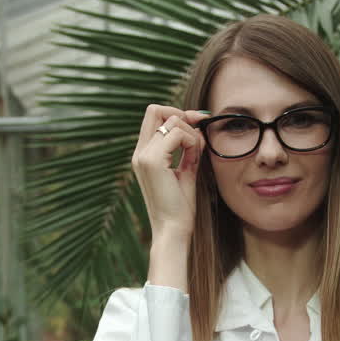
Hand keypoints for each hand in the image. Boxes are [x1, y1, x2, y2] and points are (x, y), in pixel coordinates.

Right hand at [132, 105, 208, 243]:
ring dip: (190, 133)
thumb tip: (198, 130)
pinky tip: (194, 160)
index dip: (177, 114)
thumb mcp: (185, 173)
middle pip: (155, 109)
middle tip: (200, 131)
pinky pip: (177, 134)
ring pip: (171, 120)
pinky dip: (191, 142)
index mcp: (144, 155)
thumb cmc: (179, 208)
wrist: (173, 230)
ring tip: (196, 156)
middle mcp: (139, 153)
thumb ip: (188, 152)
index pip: (154, 117)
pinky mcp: (152, 161)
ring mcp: (143, 156)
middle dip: (182, 115)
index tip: (198, 124)